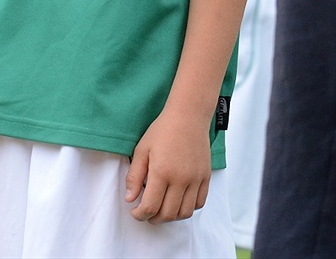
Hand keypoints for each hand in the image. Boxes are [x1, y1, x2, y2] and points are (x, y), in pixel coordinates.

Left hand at [125, 109, 210, 223]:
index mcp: (162, 172)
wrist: (188, 116)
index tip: (135, 211)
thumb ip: (134, 176)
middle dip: (154, 218)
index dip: (140, 215)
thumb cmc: (163, 130)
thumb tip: (130, 199)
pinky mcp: (205, 176)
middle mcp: (180, 179)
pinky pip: (199, 203)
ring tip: (163, 208)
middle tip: (147, 212)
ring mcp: (195, 179)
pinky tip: (179, 200)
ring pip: (184, 213)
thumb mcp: (141, 149)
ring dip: (171, 216)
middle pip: (167, 214)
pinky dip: (188, 208)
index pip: (150, 207)